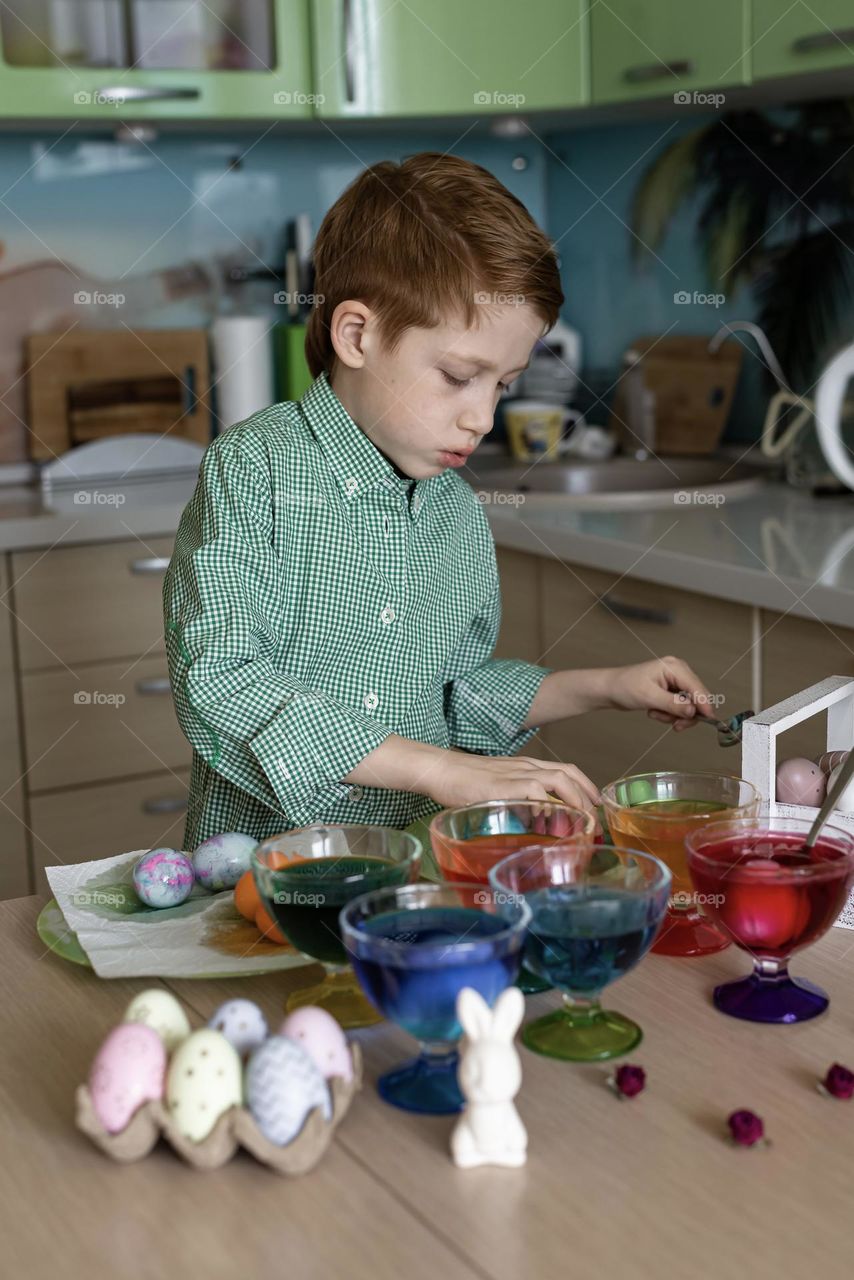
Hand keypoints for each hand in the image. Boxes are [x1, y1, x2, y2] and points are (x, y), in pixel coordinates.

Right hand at [429, 750, 600, 812]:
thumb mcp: (496, 787)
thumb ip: (514, 798)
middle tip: (595, 816)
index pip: (565, 770)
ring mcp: (517, 773)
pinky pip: (536, 791)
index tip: (594, 803)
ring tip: (583, 819)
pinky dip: (548, 804)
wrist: (441, 770)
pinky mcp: (506, 784)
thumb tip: (527, 820)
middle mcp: (526, 766)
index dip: (584, 785)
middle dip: (587, 794)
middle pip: (568, 773)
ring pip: (559, 779)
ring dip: (577, 799)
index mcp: (525, 766)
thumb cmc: (463, 780)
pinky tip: (551, 819)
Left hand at [609, 656, 717, 731]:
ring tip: (655, 713)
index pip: (697, 688)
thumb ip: (673, 705)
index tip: (708, 720)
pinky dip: (669, 713)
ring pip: (688, 705)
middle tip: (675, 726)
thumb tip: (693, 712)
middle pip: (696, 697)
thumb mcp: (649, 697)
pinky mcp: (671, 690)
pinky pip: (679, 707)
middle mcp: (678, 671)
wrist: (609, 689)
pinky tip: (654, 711)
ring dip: (674, 715)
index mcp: (674, 667)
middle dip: (685, 714)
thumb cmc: (624, 687)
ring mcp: (675, 681)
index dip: (704, 705)